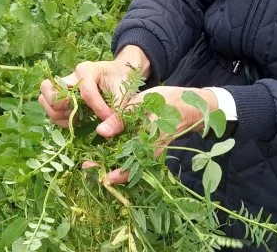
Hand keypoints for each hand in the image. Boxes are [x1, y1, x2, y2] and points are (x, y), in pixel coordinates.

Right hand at [38, 45, 150, 136]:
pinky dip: (60, 119)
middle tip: (77, 113)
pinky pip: (51, 110)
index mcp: (86, 70)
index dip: (98, 109)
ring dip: (57, 114)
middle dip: (60, 105)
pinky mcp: (63, 98)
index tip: (108, 118)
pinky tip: (76, 121)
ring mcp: (64, 87)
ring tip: (77, 118)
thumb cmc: (122, 82)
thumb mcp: (125, 97)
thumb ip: (118, 116)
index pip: (86, 92)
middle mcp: (70, 77)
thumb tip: (103, 133)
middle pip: (47, 88)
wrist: (120, 75)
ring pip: (44, 99)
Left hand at [89, 85, 217, 185]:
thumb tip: (100, 132)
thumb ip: (120, 119)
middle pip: (123, 169)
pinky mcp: (151, 146)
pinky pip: (134, 155)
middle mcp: (148, 154)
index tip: (88, 168)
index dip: (106, 173)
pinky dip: (121, 154)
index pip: (124, 170)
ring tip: (92, 157)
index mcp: (145, 147)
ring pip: (128, 163)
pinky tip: (109, 146)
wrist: (191, 104)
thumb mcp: (140, 105)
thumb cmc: (167, 102)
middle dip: (104, 168)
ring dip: (111, 161)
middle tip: (84, 164)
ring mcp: (150, 152)